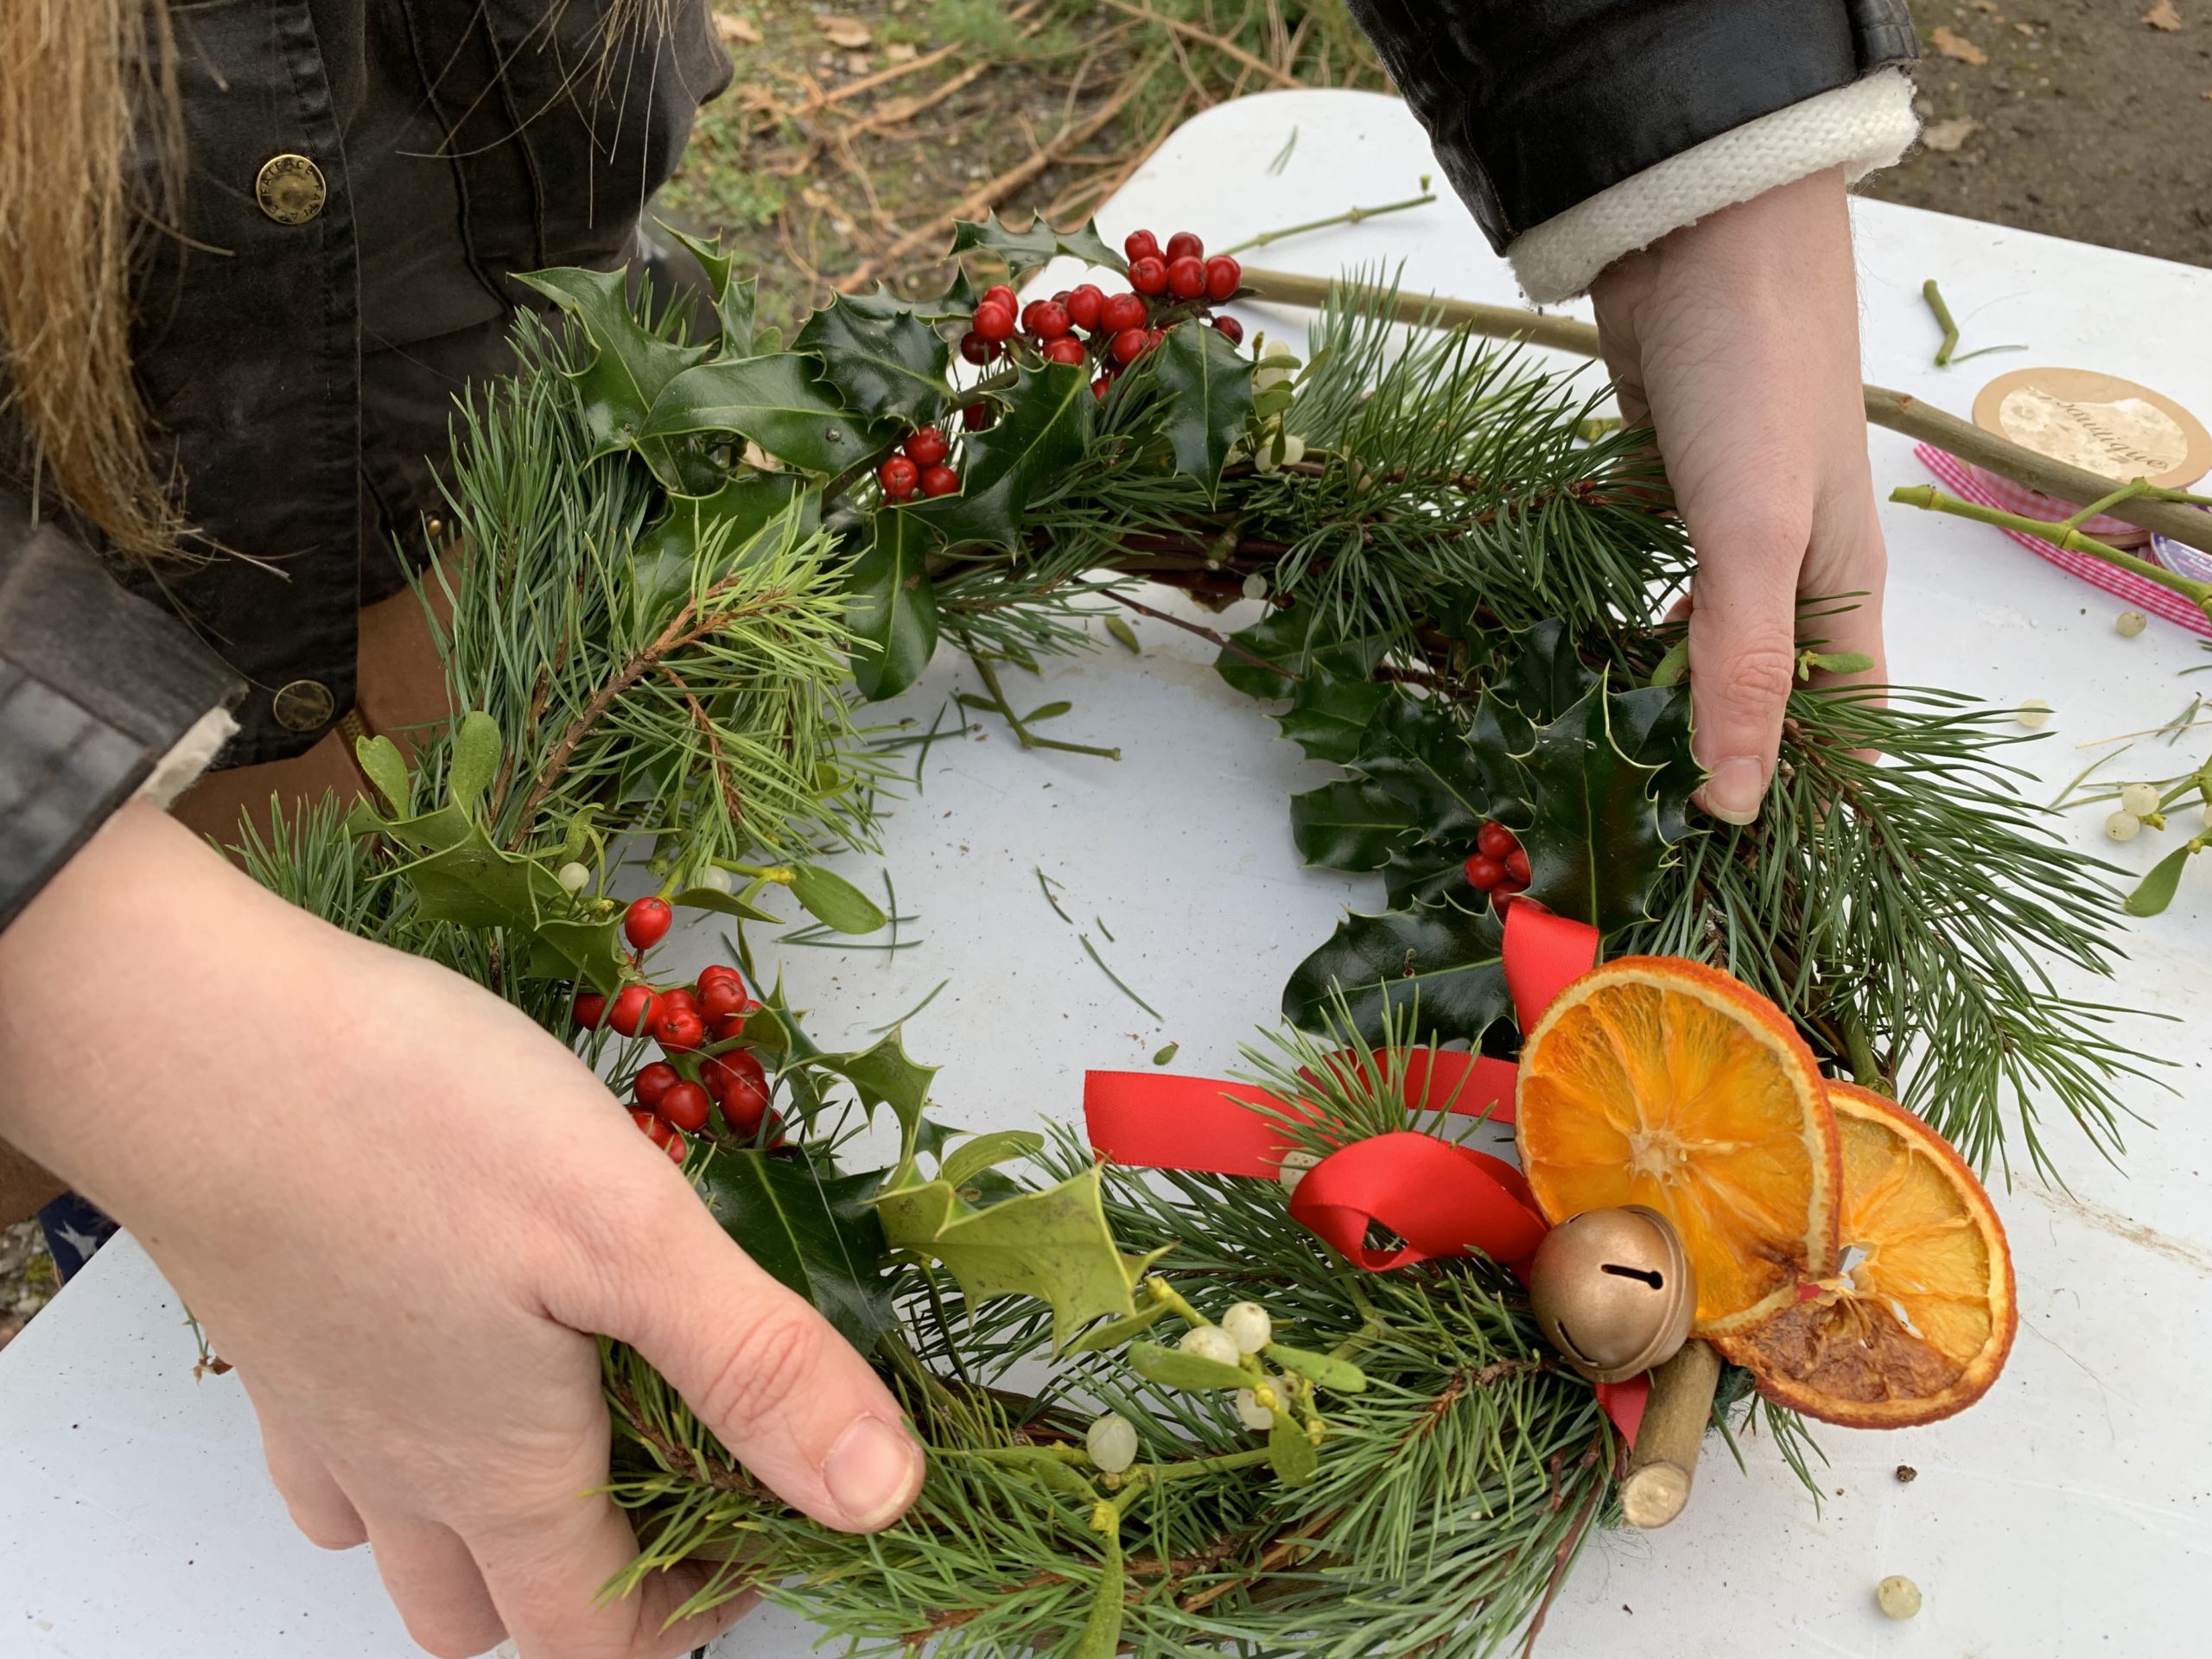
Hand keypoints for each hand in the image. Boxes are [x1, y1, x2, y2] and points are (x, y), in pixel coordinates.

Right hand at [0, 805, 924, 1658]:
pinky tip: (437, 1357)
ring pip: (394, 1546)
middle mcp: (398, 1470)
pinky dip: (391, 1448)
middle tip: (677, 1488)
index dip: (690, 1613)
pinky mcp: (268, 1328)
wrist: (192, 1036)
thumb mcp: (632, 1235)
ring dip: (483, 1534)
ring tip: (567, 1437)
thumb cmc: (414, 1124)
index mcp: (498, 1472)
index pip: (596, 1633)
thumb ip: (757, 1368)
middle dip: (590, 1594)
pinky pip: (327, 1451)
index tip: (763, 1537)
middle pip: (487, 1615)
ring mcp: (316, 1408)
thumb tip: (883, 1496)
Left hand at [1589, 166, 1887, 823]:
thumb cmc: (1751, 377)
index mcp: (1840, 593)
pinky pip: (1636, 591)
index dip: (1800, 811)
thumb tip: (1736, 806)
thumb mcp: (1753, 534)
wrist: (1695, 231)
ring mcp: (1717, 533)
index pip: (1839, 735)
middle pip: (1759, 700)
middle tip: (1637, 852)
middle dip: (1710, 770)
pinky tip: (1562, 675)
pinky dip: (1606, 633)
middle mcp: (1786, 572)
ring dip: (1650, 707)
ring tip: (1592, 784)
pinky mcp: (1654, 496)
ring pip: (1689, 648)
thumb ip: (1743, 666)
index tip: (1739, 888)